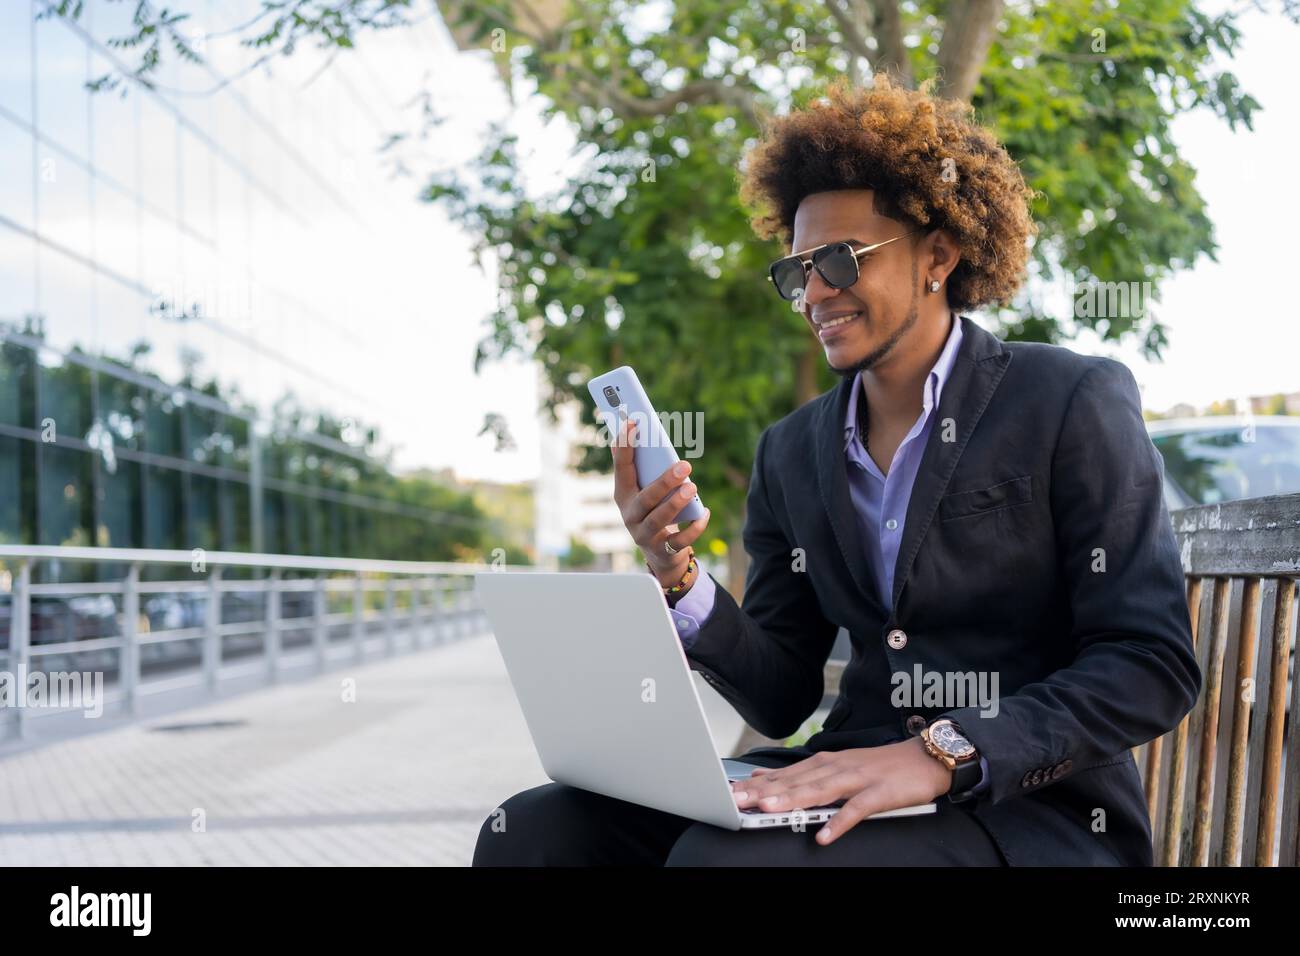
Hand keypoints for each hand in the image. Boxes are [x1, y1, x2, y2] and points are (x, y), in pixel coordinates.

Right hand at [611, 417, 711, 588]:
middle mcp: (630, 516)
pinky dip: (695, 527)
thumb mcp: (642, 489)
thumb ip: (640, 465)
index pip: (621, 468)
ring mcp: (645, 535)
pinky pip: (680, 540)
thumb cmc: (652, 510)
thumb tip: (636, 430)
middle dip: (664, 481)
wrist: (659, 552)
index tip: (634, 423)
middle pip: (646, 498)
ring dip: (676, 503)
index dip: (625, 445)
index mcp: (623, 495)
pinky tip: (705, 512)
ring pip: (660, 520)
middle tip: (685, 465)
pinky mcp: (663, 551)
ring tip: (692, 488)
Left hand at [731, 737, 952, 845]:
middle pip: (796, 781)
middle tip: (739, 800)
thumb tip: (767, 778)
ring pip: (820, 790)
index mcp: (825, 762)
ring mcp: (858, 779)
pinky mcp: (879, 794)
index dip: (759, 783)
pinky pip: (856, 810)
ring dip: (794, 800)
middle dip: (765, 791)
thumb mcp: (839, 765)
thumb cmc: (880, 766)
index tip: (732, 791)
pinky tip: (824, 835)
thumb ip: (805, 774)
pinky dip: (839, 822)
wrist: (924, 758)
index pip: (786, 774)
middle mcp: (837, 767)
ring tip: (769, 810)